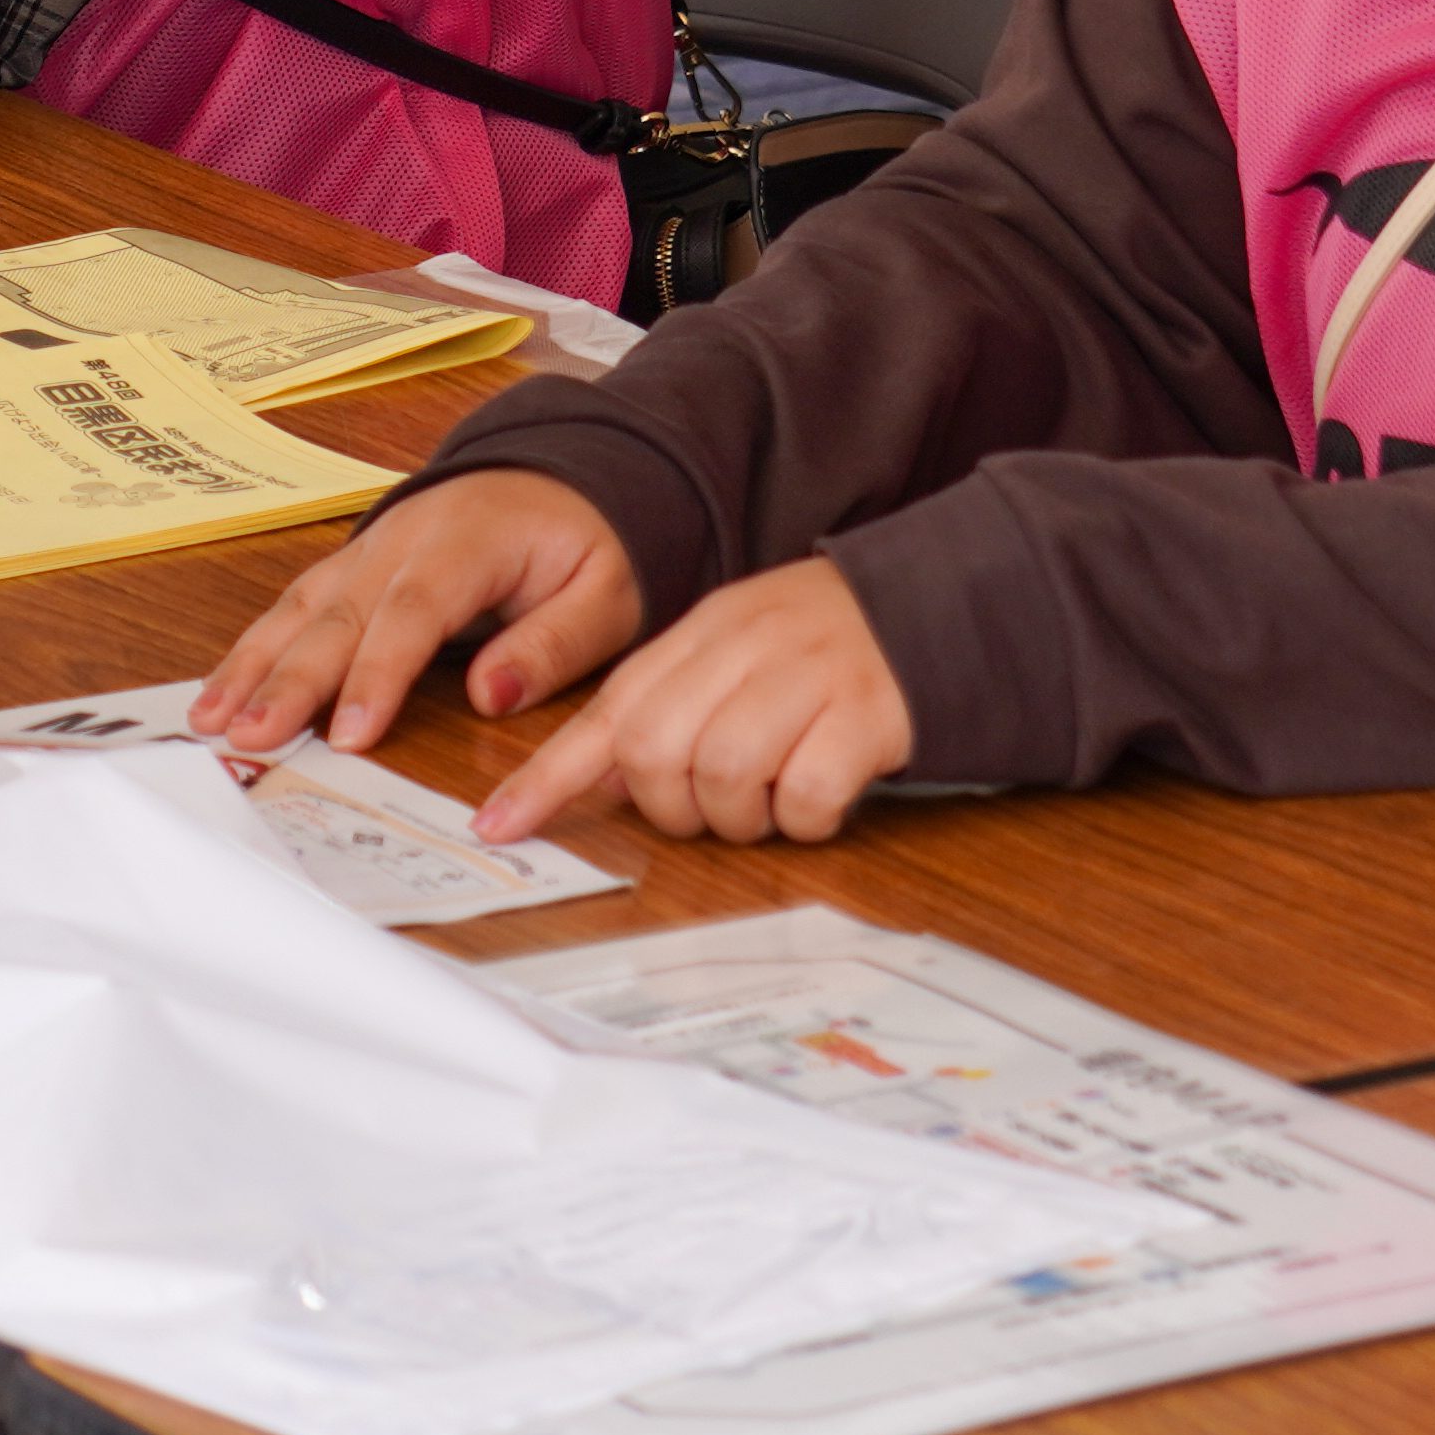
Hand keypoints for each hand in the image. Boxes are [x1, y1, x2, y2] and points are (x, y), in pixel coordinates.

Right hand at [195, 470, 641, 756]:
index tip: (348, 735)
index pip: (412, 612)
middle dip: (288, 679)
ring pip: (302, 605)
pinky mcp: (355, 563)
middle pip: (337, 612)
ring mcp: (371, 547)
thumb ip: (555, 643)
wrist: (567, 474)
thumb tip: (491, 697)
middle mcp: (404, 539)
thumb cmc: (589, 540)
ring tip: (213, 720)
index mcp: (468, 541)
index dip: (376, 675)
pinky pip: (298, 603)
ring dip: (253, 664)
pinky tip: (223, 690)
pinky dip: (255, 647)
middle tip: (251, 737)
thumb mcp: (609, 592)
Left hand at [473, 559, 914, 846]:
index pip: (607, 712)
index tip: (499, 826)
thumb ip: (668, 707)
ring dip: (741, 817)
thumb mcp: (735, 656)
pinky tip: (821, 798)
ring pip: (723, 776)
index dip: (548, 778)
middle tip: (713, 807)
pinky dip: (804, 818)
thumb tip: (599, 779)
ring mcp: (806, 678)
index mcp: (702, 636)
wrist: (936, 608)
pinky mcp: (865, 716)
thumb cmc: (825, 649)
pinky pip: (804, 796)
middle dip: (672, 806)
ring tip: (773, 799)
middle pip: (655, 752)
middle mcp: (745, 649)